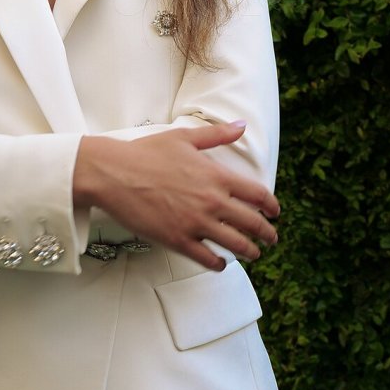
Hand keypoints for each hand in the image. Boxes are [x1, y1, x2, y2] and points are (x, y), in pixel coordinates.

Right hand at [74, 121, 279, 271]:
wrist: (114, 173)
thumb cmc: (147, 152)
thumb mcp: (185, 138)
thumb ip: (217, 135)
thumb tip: (242, 125)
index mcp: (216, 176)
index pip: (258, 194)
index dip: (272, 206)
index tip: (275, 212)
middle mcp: (212, 201)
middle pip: (253, 223)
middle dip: (267, 234)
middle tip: (270, 238)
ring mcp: (196, 223)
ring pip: (236, 245)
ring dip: (250, 251)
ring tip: (254, 254)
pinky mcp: (178, 240)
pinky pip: (208, 258)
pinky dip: (219, 264)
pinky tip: (221, 263)